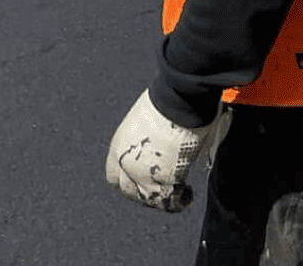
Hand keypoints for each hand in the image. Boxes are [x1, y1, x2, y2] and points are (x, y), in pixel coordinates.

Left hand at [106, 90, 217, 212]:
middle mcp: (126, 164)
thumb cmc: (167, 100)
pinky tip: (187, 197)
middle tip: (161, 187)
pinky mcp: (164, 180)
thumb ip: (146, 136)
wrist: (177, 100)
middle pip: (128, 191)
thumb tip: (160, 138)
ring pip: (148, 199)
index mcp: (119, 147)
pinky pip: (169, 201)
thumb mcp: (144, 119)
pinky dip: (179, 202)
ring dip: (161, 199)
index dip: (128, 179)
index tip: (142, 176)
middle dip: (143, 191)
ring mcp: (143, 174)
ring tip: (178, 194)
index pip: (114, 176)